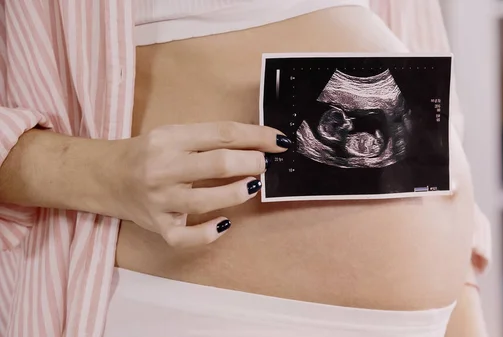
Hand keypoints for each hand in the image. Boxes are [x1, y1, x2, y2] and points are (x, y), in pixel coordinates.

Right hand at [109, 122, 290, 248]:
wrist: (104, 177)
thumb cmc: (147, 154)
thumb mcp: (173, 135)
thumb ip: (209, 138)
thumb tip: (257, 144)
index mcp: (169, 139)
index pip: (223, 134)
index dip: (258, 136)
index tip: (279, 141)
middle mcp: (163, 168)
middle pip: (219, 164)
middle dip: (253, 163)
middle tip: (264, 164)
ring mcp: (160, 200)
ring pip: (207, 201)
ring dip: (239, 192)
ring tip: (252, 185)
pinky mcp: (158, 226)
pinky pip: (188, 237)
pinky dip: (210, 232)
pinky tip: (224, 222)